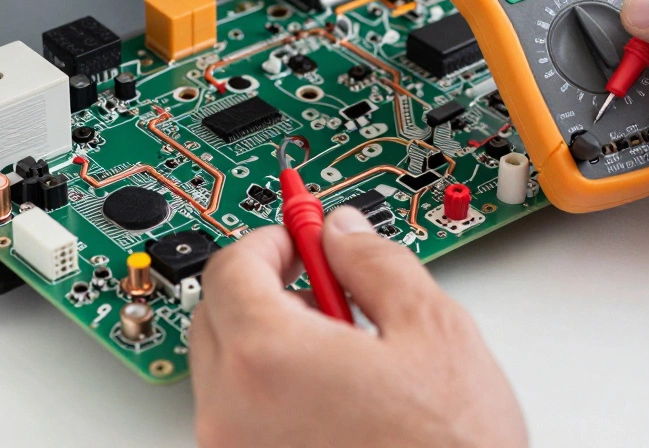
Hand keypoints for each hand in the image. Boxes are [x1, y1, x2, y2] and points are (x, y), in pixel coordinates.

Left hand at [189, 207, 527, 447]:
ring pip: (226, 369)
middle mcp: (233, 413)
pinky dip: (270, 390)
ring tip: (341, 349)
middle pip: (215, 315)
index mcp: (268, 359)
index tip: (298, 236)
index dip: (271, 238)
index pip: (232, 267)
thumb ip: (375, 263)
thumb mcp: (433, 331)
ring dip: (267, 340)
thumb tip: (344, 232)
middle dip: (263, 286)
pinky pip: (241, 416)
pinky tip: (333, 395)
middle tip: (319, 282)